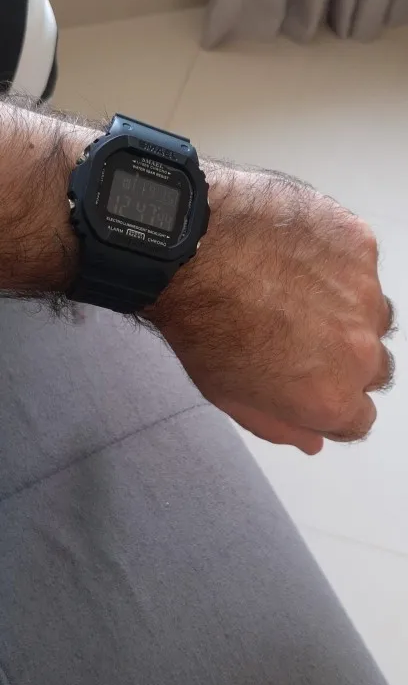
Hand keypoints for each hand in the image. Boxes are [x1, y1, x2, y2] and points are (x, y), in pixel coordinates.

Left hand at [148, 160, 394, 454]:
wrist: (189, 250)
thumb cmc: (201, 323)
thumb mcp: (231, 398)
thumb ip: (281, 426)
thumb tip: (313, 439)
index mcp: (331, 397)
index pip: (359, 418)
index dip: (334, 404)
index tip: (315, 386)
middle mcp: (360, 349)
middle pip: (374, 367)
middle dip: (344, 358)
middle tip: (302, 337)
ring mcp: (364, 293)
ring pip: (372, 311)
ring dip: (346, 309)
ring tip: (297, 293)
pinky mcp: (360, 244)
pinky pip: (360, 261)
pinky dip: (336, 262)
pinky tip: (295, 257)